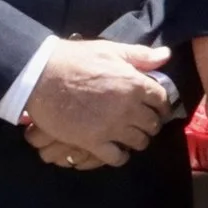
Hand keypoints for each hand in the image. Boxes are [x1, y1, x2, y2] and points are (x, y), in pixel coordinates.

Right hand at [20, 40, 171, 166]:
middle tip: (144, 122)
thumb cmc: (76, 59)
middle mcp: (128, 108)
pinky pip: (116, 158)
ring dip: (138, 139)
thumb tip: (166, 55)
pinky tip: (116, 150)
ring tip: (131, 135)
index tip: (158, 107)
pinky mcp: (93, 142)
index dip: (162, 104)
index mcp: (135, 84)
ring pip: (139, 142)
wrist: (41, 76)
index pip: (162, 99)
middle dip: (151, 123)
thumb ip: (140, 56)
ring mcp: (111, 127)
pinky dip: (120, 156)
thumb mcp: (111, 50)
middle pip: (153, 123)